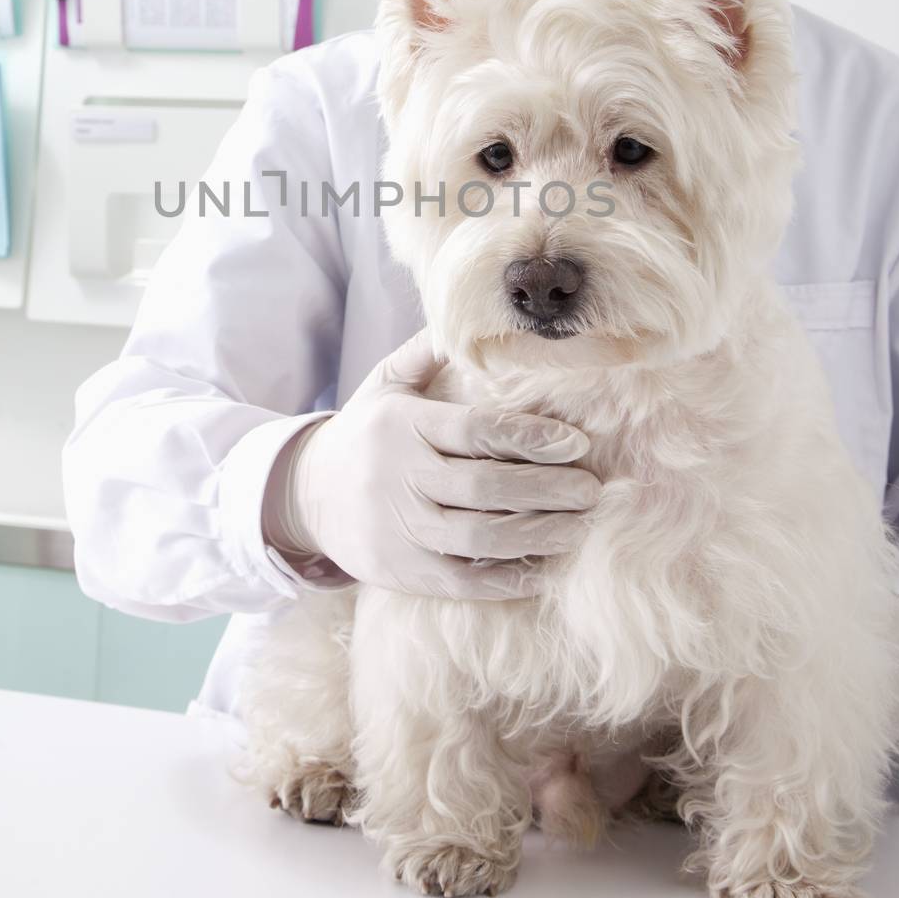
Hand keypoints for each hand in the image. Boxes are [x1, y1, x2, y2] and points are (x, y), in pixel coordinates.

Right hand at [262, 328, 599, 599]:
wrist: (306, 494)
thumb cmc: (366, 431)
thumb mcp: (386, 382)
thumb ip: (430, 351)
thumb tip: (473, 316)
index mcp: (402, 424)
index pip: (475, 430)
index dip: (530, 438)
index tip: (577, 443)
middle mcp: (401, 477)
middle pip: (484, 488)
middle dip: (547, 490)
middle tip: (592, 491)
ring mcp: (401, 529)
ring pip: (478, 539)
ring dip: (537, 536)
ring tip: (579, 529)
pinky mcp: (403, 571)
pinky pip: (462, 581)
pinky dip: (507, 579)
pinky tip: (545, 570)